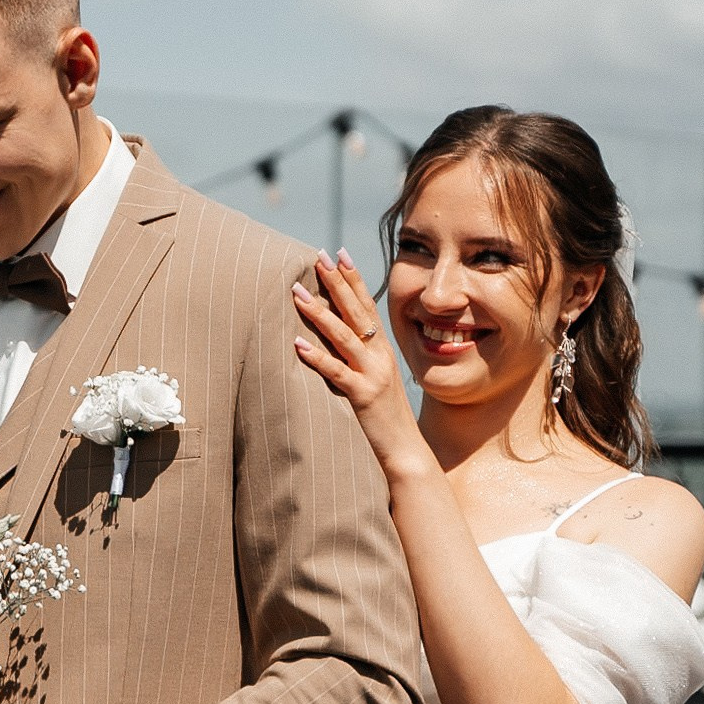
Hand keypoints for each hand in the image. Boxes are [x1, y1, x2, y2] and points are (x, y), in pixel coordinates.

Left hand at [293, 250, 435, 480]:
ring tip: (297, 293)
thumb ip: (359, 356)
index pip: (366, 305)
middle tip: (317, 256)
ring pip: (344, 337)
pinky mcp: (363, 397)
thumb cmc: (385, 415)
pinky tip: (297, 344)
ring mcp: (373, 375)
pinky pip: (337, 373)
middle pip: (356, 312)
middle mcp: (379, 356)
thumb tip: (336, 335)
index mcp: (381, 349)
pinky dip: (317, 357)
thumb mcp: (375, 378)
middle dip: (336, 282)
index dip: (353, 278)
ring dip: (319, 313)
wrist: (406, 451)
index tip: (338, 252)